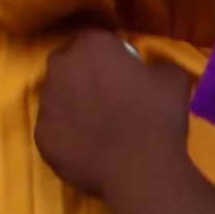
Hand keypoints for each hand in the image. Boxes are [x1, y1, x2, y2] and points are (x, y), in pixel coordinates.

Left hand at [35, 27, 193, 196]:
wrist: (141, 170)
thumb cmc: (157, 117)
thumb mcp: (172, 77)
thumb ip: (156, 63)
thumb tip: (148, 70)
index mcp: (90, 44)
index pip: (95, 43)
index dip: (109, 59)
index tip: (122, 78)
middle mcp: (60, 65)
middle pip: (69, 65)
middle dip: (84, 77)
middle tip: (108, 102)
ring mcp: (46, 102)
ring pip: (57, 97)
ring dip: (72, 106)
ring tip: (97, 129)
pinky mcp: (41, 135)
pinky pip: (53, 131)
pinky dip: (67, 138)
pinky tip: (87, 150)